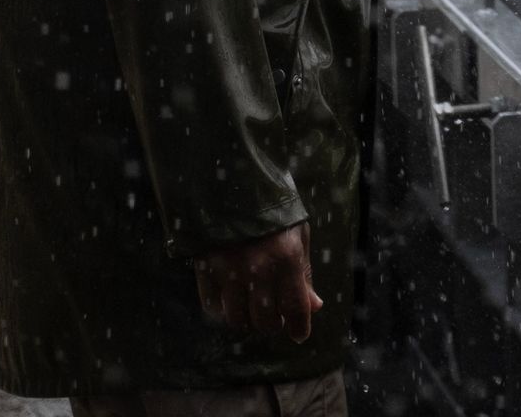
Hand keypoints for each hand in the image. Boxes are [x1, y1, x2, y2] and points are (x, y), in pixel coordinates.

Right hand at [194, 222, 321, 341]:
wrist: (233, 185)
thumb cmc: (274, 210)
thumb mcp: (298, 235)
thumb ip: (304, 272)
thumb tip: (314, 306)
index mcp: (287, 257)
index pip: (295, 306)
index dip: (299, 326)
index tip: (300, 335)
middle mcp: (258, 269)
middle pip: (265, 320)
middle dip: (274, 324)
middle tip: (277, 319)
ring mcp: (229, 271)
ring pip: (238, 319)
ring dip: (248, 321)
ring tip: (255, 311)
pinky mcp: (206, 270)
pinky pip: (213, 307)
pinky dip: (224, 311)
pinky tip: (233, 301)